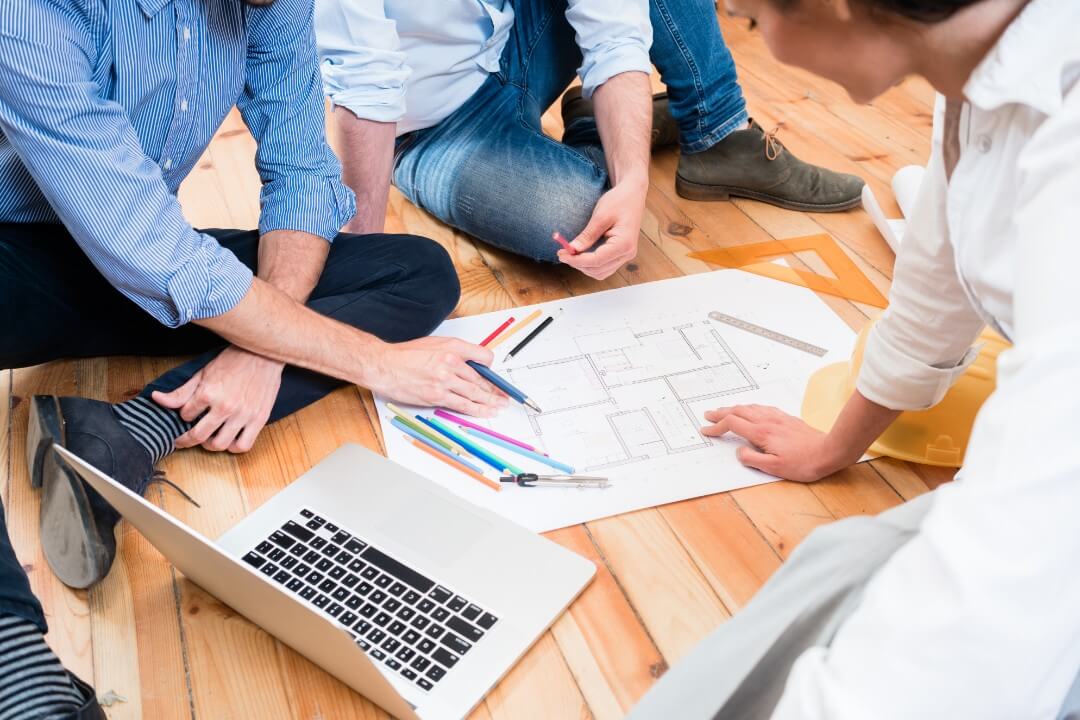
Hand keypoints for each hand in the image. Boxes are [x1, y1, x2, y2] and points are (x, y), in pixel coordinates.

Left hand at [152, 347, 283, 452]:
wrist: (263, 354)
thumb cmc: (234, 361)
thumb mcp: (203, 373)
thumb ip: (181, 392)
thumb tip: (157, 399)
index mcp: (208, 393)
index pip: (186, 415)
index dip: (184, 415)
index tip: (188, 414)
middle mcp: (224, 406)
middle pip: (199, 435)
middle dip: (187, 439)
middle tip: (184, 440)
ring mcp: (243, 414)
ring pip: (220, 444)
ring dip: (210, 444)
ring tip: (209, 438)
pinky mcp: (259, 419)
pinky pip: (243, 445)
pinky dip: (234, 447)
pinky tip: (230, 440)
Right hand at [366, 337, 508, 416]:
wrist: (384, 366)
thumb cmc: (405, 355)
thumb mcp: (434, 343)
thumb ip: (454, 351)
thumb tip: (470, 363)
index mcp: (452, 347)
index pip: (483, 356)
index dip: (490, 368)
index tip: (493, 375)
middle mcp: (451, 362)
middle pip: (480, 378)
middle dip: (494, 389)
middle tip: (503, 396)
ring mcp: (444, 380)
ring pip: (474, 393)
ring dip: (490, 401)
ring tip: (499, 406)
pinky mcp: (437, 395)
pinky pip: (462, 404)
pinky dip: (476, 409)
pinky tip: (485, 412)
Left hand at [558, 180, 645, 279]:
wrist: (632, 194)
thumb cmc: (619, 201)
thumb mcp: (600, 216)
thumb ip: (587, 236)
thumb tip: (572, 250)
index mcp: (624, 244)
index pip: (597, 260)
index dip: (577, 260)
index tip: (561, 254)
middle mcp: (627, 253)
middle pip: (598, 270)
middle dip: (579, 264)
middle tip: (562, 253)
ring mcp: (625, 255)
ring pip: (601, 272)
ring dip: (584, 266)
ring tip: (570, 254)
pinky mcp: (621, 254)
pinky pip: (604, 266)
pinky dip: (591, 264)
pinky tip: (581, 254)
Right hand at [701, 404, 849, 481]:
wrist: (829, 451)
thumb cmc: (804, 463)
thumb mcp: (775, 468)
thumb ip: (753, 460)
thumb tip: (739, 452)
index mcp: (761, 433)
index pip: (732, 424)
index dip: (716, 427)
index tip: (706, 430)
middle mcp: (767, 421)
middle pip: (738, 411)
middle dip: (720, 413)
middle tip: (708, 415)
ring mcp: (778, 418)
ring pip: (750, 407)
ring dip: (734, 408)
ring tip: (725, 410)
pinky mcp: (787, 418)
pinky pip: (763, 408)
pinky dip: (750, 407)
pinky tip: (752, 410)